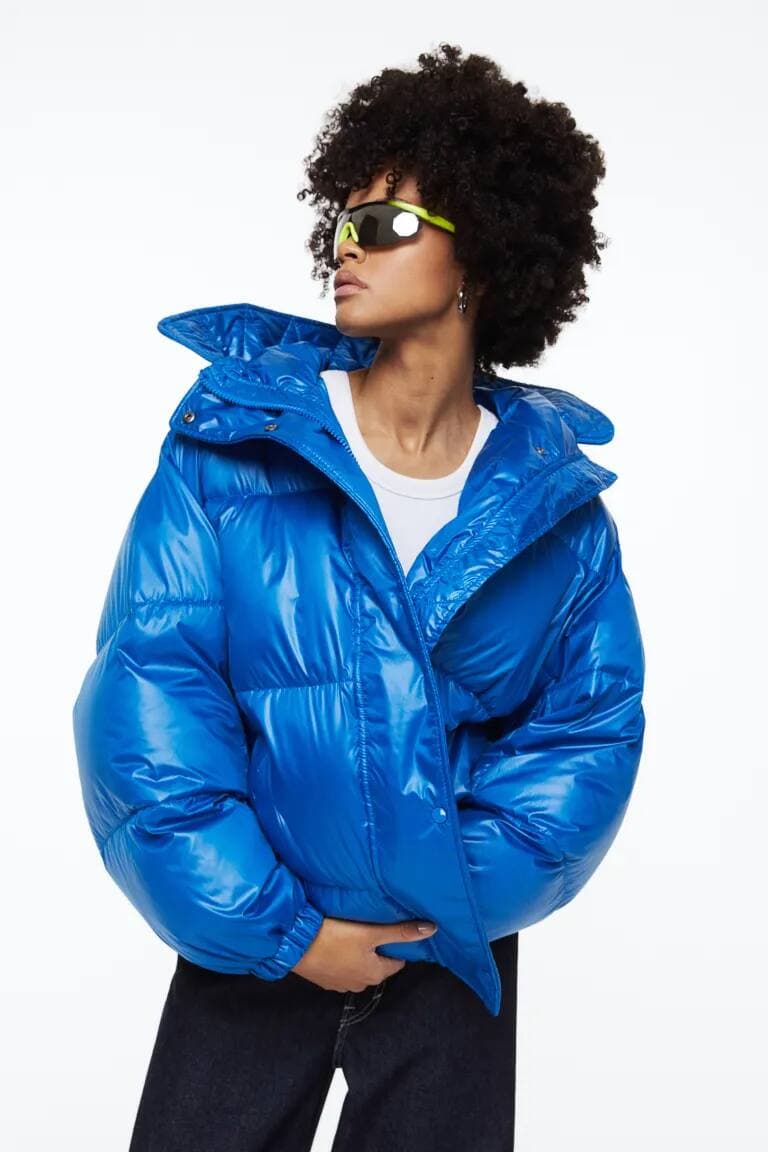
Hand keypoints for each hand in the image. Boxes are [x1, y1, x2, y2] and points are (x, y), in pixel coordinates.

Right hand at [291, 916, 437, 992]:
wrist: (294, 945)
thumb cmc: (335, 937)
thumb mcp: (370, 932)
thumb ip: (400, 932)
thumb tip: (432, 930)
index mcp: (375, 973)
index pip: (397, 961)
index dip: (396, 945)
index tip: (392, 929)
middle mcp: (361, 984)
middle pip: (378, 964)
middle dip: (377, 949)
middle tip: (372, 927)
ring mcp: (341, 984)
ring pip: (358, 966)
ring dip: (358, 954)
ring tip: (353, 933)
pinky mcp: (324, 980)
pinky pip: (341, 968)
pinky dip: (342, 957)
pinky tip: (336, 943)